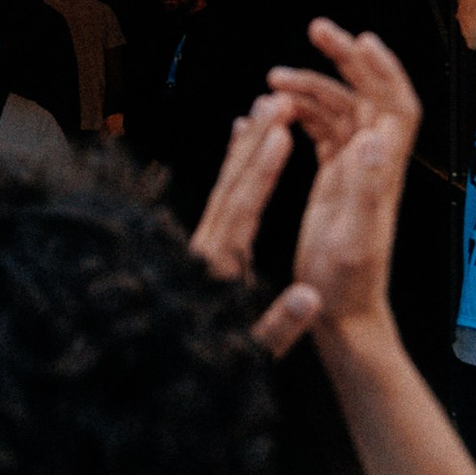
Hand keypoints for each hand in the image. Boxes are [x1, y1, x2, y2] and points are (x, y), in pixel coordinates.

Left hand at [189, 94, 321, 357]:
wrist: (164, 375)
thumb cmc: (215, 365)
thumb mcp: (253, 350)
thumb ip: (279, 325)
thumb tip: (310, 298)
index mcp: (220, 268)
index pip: (243, 210)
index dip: (261, 173)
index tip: (280, 135)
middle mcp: (206, 247)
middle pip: (231, 184)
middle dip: (255, 141)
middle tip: (277, 99)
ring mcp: (200, 243)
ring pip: (224, 183)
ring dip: (246, 145)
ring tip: (267, 107)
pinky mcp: (202, 246)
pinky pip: (220, 194)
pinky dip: (234, 165)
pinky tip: (242, 141)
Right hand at [264, 22, 423, 334]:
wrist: (342, 314)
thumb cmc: (348, 283)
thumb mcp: (355, 237)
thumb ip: (366, 188)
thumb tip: (376, 137)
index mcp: (383, 170)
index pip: (396, 105)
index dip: (384, 69)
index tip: (360, 40)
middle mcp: (374, 163)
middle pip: (368, 96)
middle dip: (345, 60)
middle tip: (316, 29)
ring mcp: (354, 170)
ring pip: (340, 110)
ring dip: (313, 87)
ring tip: (273, 78)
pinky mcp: (333, 181)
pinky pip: (322, 131)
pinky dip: (304, 111)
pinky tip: (279, 107)